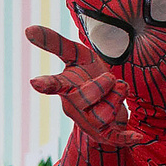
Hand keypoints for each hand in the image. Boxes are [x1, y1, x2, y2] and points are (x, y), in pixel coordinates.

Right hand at [26, 25, 149, 148]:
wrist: (104, 104)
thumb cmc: (88, 76)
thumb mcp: (76, 55)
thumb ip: (55, 43)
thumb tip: (27, 28)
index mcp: (65, 88)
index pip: (55, 84)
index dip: (46, 83)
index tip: (35, 82)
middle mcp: (73, 108)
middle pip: (88, 96)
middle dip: (104, 84)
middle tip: (108, 80)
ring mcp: (88, 123)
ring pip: (105, 113)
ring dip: (117, 98)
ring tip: (115, 94)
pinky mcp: (105, 135)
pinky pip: (116, 137)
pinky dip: (126, 137)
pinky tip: (138, 136)